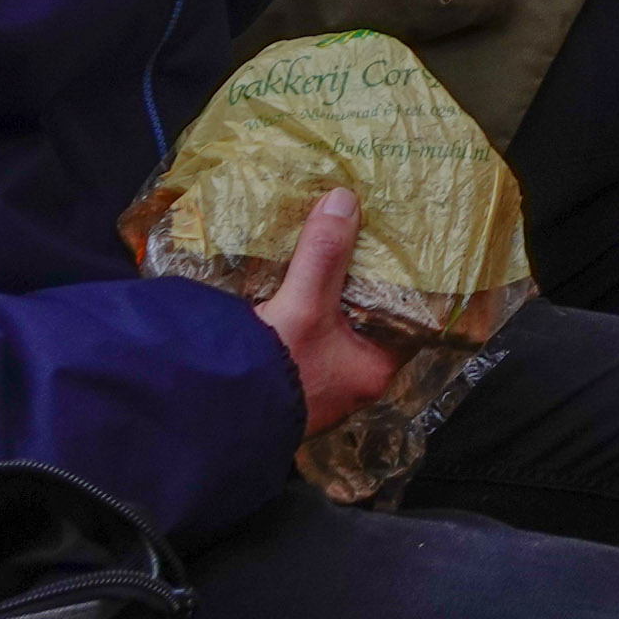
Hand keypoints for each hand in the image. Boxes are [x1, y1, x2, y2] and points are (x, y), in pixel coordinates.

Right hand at [252, 191, 396, 438]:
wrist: (210, 419)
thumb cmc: (271, 373)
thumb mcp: (304, 307)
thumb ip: (324, 255)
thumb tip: (344, 200)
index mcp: (375, 368)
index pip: (409, 315)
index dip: (408, 279)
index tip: (406, 242)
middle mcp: (353, 377)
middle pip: (371, 314)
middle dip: (366, 277)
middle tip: (369, 231)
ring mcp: (320, 378)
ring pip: (338, 321)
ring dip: (333, 289)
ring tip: (338, 242)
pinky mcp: (290, 374)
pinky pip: (308, 329)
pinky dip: (306, 304)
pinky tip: (299, 275)